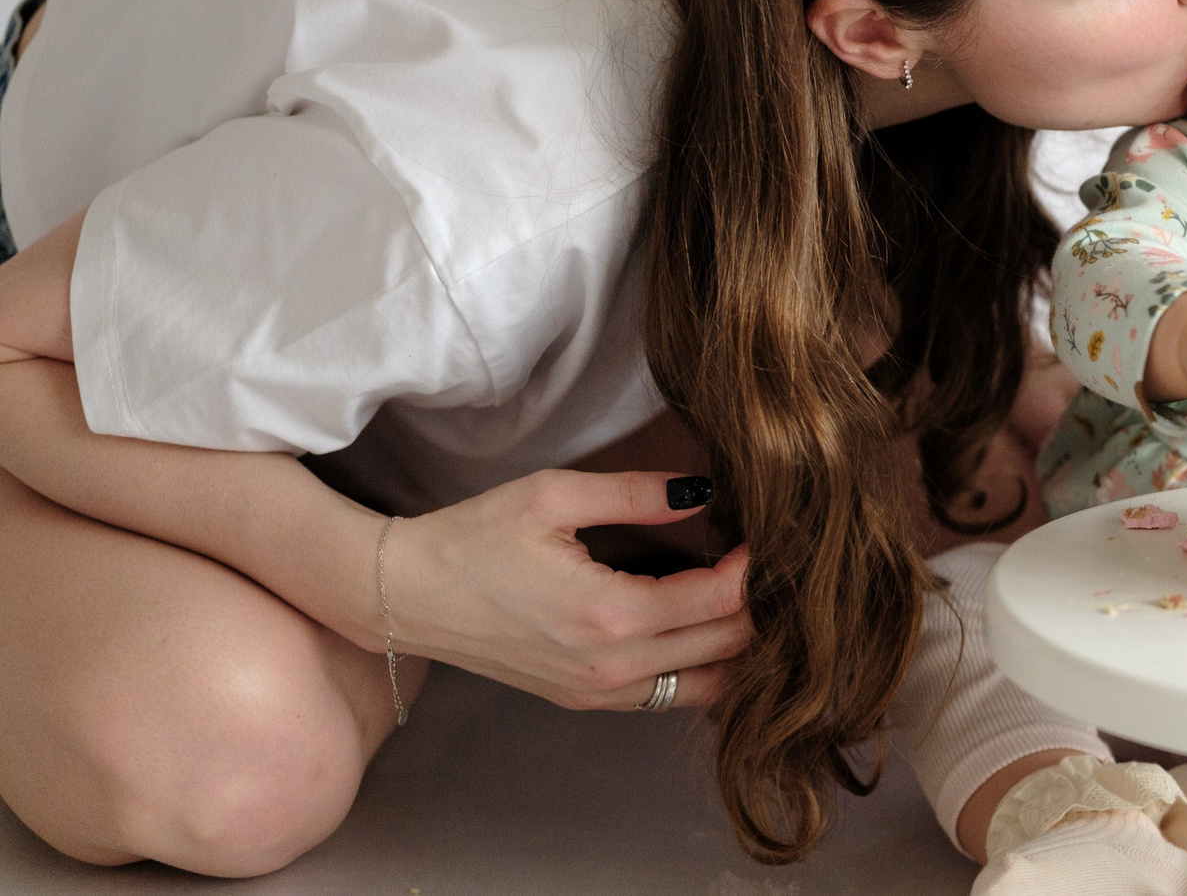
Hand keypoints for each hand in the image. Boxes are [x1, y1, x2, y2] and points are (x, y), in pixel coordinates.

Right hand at [384, 469, 750, 711]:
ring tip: (752, 595)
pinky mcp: (585, 701)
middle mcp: (611, 669)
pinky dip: (705, 669)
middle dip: (762, 606)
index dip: (758, 567)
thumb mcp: (553, 496)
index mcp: (608, 615)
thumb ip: (636, 493)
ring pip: (707, 686)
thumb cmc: (472, 538)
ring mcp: (598, 694)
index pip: (721, 601)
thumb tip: (703, 489)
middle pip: (728, 648)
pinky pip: (669, 697)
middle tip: (779, 561)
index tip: (774, 530)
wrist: (404, 595)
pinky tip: (712, 629)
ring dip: (740, 645)